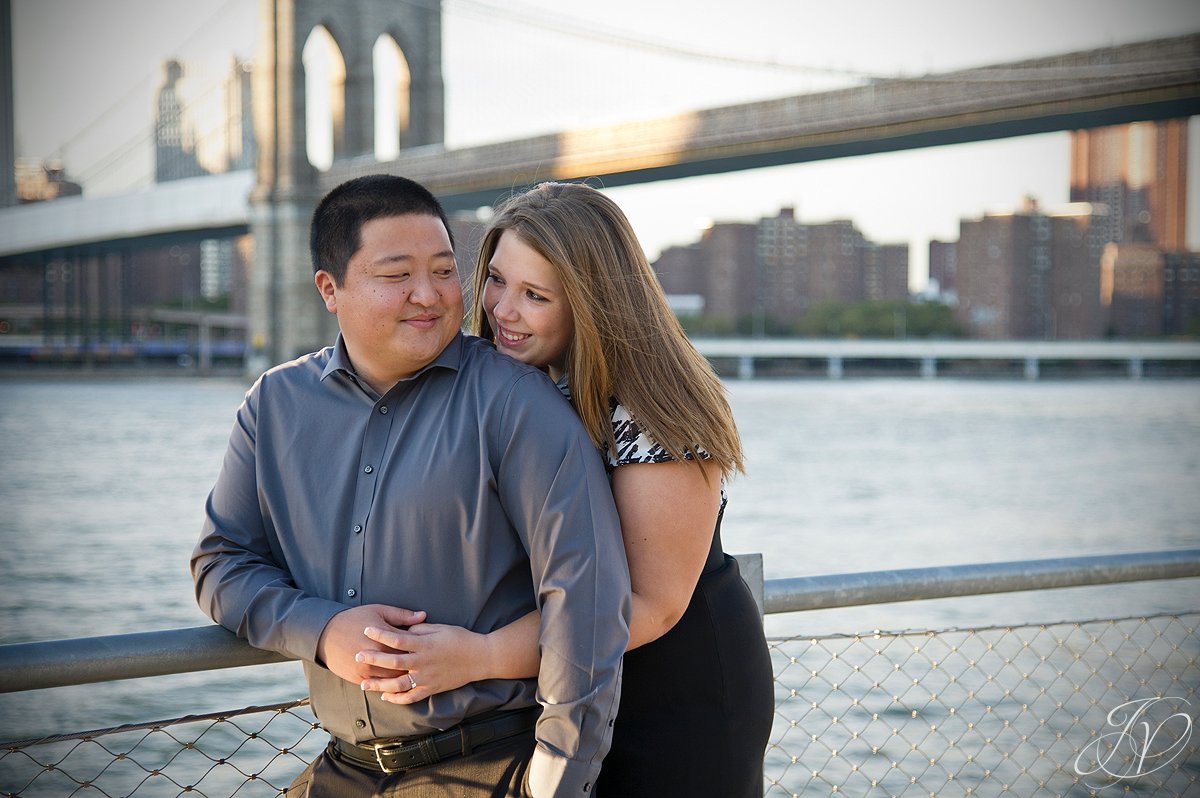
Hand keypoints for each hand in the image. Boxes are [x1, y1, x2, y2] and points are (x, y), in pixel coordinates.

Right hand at [316, 604, 426, 685]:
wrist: (326, 634)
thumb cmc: (354, 619)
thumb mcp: (378, 611)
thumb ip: (402, 615)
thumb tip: (423, 615)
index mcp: (384, 638)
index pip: (408, 647)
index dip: (420, 649)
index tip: (427, 648)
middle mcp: (376, 656)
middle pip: (403, 666)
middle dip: (414, 666)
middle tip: (424, 665)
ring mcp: (366, 670)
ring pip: (392, 679)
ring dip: (403, 678)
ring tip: (413, 674)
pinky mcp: (358, 678)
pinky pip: (378, 686)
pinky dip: (387, 685)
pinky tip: (396, 683)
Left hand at [357, 623, 489, 703]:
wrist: (480, 658)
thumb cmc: (460, 639)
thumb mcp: (440, 628)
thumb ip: (419, 630)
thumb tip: (402, 632)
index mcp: (425, 644)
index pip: (397, 638)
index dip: (380, 633)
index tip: (366, 629)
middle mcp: (423, 662)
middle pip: (393, 661)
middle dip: (373, 658)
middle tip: (357, 655)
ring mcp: (427, 677)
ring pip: (398, 683)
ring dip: (380, 684)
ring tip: (364, 684)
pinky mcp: (432, 688)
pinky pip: (411, 697)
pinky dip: (397, 698)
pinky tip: (386, 696)